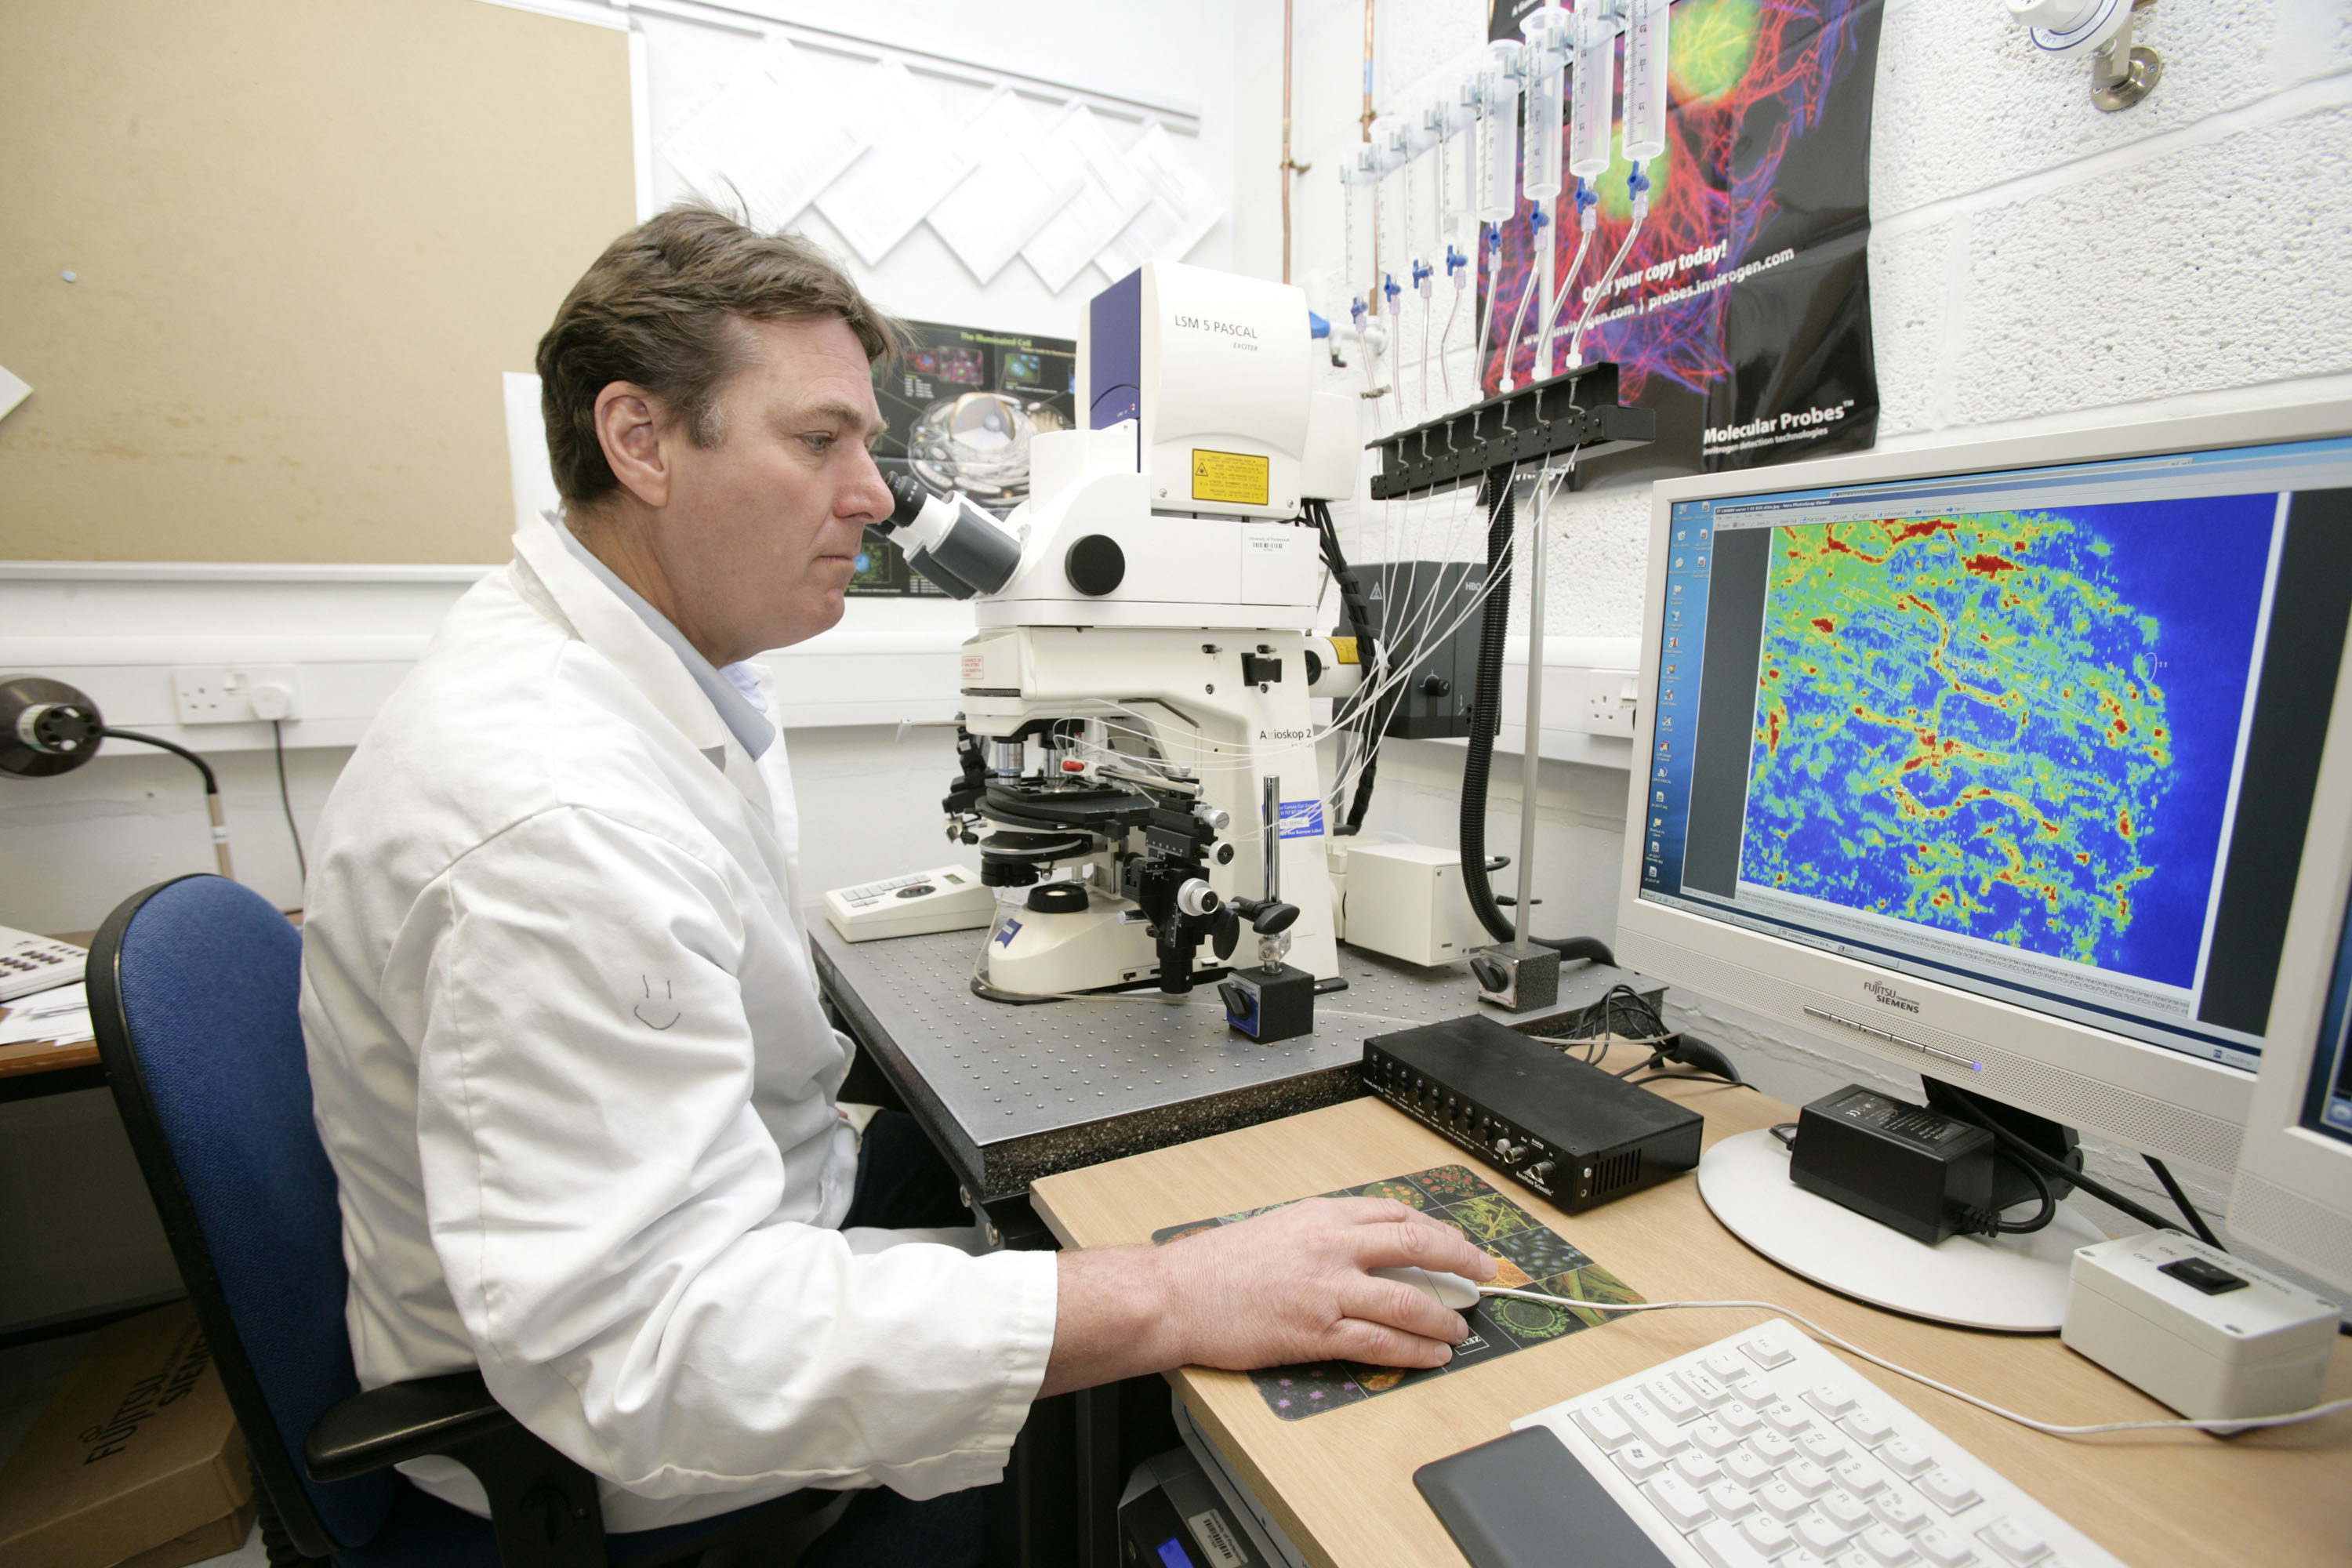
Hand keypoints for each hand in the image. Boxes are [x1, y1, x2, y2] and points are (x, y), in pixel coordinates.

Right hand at [1040, 1197, 1497, 1396]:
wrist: (1175, 1294)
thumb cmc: (1213, 1266)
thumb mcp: (1275, 1229)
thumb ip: (1319, 1235)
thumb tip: (1359, 1249)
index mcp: (1319, 1215)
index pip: (1393, 1213)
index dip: (1433, 1229)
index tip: (1453, 1241)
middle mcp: (1330, 1246)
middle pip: (1415, 1244)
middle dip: (1460, 1258)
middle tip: (1485, 1272)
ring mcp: (1326, 1289)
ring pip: (1407, 1298)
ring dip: (1444, 1315)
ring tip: (1461, 1327)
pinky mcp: (1316, 1331)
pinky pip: (1380, 1341)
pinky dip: (1415, 1349)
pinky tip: (1433, 1355)